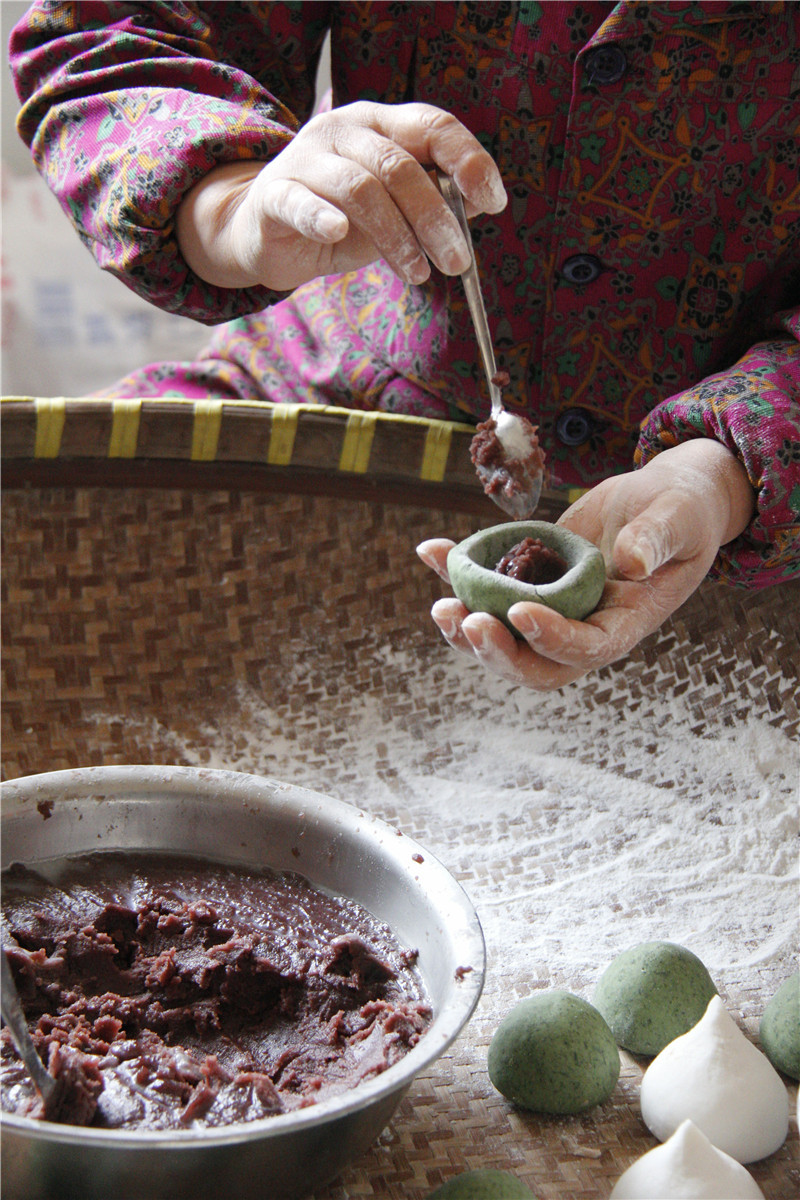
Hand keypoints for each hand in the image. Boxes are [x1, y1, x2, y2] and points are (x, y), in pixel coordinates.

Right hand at [176, 101, 506, 290]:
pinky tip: (338, 234)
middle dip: (436, 216)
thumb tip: (478, 205)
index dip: (468, 160)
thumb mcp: (394, 213)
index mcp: (381, 125)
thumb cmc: (340, 220)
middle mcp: (345, 131)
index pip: (433, 125)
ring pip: (360, 188)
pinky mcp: (273, 193)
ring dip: (396, 235)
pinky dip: (321, 217)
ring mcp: (305, 157)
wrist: (268, 234)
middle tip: (457, 261)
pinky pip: (300, 202)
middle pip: (400, 164)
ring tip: (416, 273)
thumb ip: (430, 204)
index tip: (493, 202)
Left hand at [417, 440, 754, 689]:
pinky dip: (455, 576)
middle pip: (535, 664)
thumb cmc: (681, 511)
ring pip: (503, 641)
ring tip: (439, 605)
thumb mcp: (678, 518)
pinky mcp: (530, 585)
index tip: (519, 610)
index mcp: (625, 624)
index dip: (551, 637)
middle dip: (497, 651)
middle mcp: (584, 628)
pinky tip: (429, 550)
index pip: (586, 648)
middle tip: (466, 619)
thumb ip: (656, 539)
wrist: (663, 502)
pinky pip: (488, 592)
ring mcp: (553, 611)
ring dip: (467, 631)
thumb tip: (629, 561)